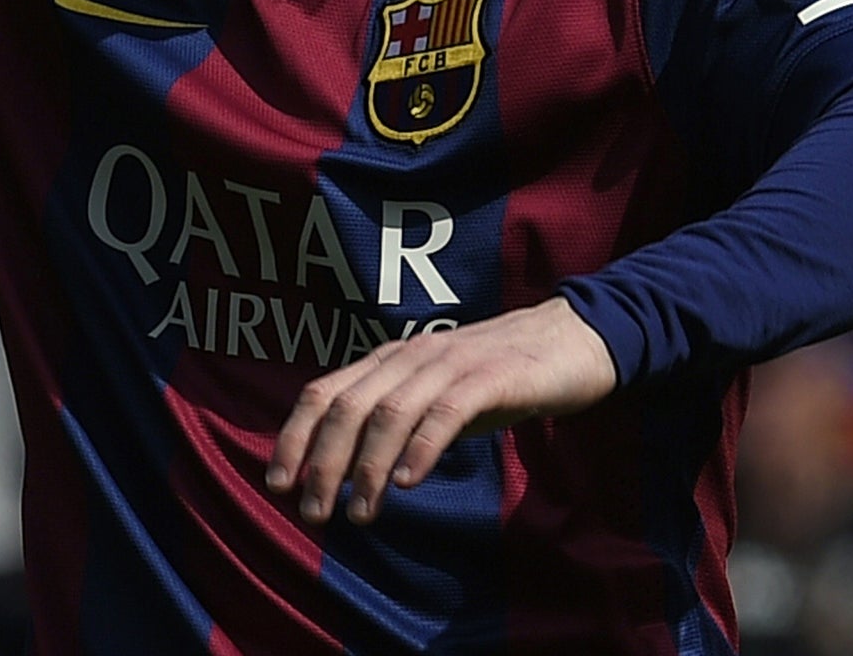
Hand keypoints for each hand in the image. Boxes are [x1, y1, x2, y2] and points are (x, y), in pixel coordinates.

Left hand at [267, 296, 617, 525]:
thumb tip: (346, 470)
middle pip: (348, 407)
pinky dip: (422, 448)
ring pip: (390, 412)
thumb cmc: (499, 376)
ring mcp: (450, 363)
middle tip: (313, 513)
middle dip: (323, 462)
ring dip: (368, 467)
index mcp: (390, 360)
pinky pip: (446, 412)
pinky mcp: (492, 376)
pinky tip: (409, 483)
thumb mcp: (435, 396)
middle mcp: (411, 356)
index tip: (278, 484)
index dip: (295, 437)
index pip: (324, 392)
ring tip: (359, 514)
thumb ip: (396, 422)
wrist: (574, 339)